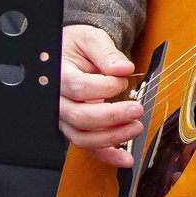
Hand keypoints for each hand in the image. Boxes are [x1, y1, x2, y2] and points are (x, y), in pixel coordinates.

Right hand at [58, 24, 143, 167]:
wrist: (70, 54)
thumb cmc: (78, 46)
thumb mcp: (91, 39)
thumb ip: (107, 53)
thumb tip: (124, 69)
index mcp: (59, 76)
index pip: (79, 88)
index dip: (105, 87)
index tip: (123, 80)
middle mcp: (59, 102)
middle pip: (81, 117)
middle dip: (112, 117)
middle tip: (137, 109)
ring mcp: (66, 118)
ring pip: (83, 137)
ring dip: (112, 137)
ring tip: (135, 128)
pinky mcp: (77, 128)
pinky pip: (89, 147)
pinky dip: (107, 155)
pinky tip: (125, 157)